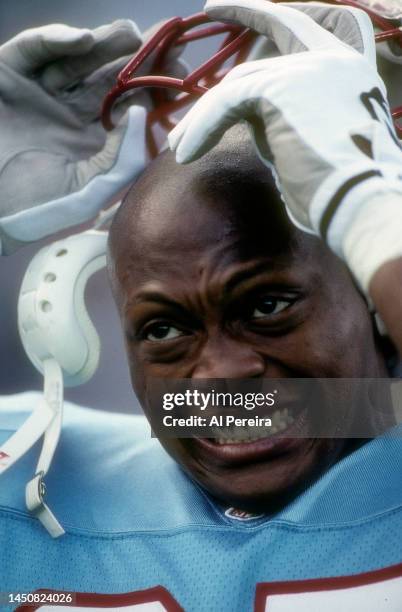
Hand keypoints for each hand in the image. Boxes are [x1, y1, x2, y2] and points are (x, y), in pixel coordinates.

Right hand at [0, 21, 178, 253]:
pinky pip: (35, 51)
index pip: (128, 105)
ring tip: (130, 34)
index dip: (153, 87)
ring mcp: (42, 92)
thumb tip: (141, 116)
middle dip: (136, 58)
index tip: (179, 71)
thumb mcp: (89, 192)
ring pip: (78, 58)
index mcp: (92, 139)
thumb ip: (121, 160)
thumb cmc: (35, 208)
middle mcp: (70, 112)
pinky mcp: (10, 75)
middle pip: (108, 76)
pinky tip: (82, 40)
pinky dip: (55, 40)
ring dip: (105, 44)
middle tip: (166, 42)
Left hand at [169, 0, 401, 297]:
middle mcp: (333, 60)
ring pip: (240, 84)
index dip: (269, 12)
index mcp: (348, 72)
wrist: (361, 207)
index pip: (307, 24)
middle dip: (236, 32)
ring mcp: (310, 69)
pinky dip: (203, 128)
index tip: (234, 4)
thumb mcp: (313, 145)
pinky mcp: (282, 88)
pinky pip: (228, 102)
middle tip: (209, 15)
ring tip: (180, 146)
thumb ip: (285, 121)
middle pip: (269, 44)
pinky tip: (187, 154)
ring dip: (204, 118)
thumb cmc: (340, 194)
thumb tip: (250, 120)